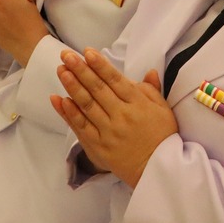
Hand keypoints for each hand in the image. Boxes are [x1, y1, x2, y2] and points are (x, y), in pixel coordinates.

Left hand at [50, 49, 178, 187]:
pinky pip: (81, 127)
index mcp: (138, 104)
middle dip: (81, 70)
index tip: (87, 52)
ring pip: (86, 105)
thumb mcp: (164, 110)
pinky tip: (59, 99)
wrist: (157, 170)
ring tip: (61, 71)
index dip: (100, 65)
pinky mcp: (98, 146)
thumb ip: (152, 90)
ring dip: (72, 86)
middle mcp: (121, 116)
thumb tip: (149, 71)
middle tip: (66, 55)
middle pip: (97, 89)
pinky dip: (69, 113)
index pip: (115, 80)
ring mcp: (108, 132)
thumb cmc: (162, 137)